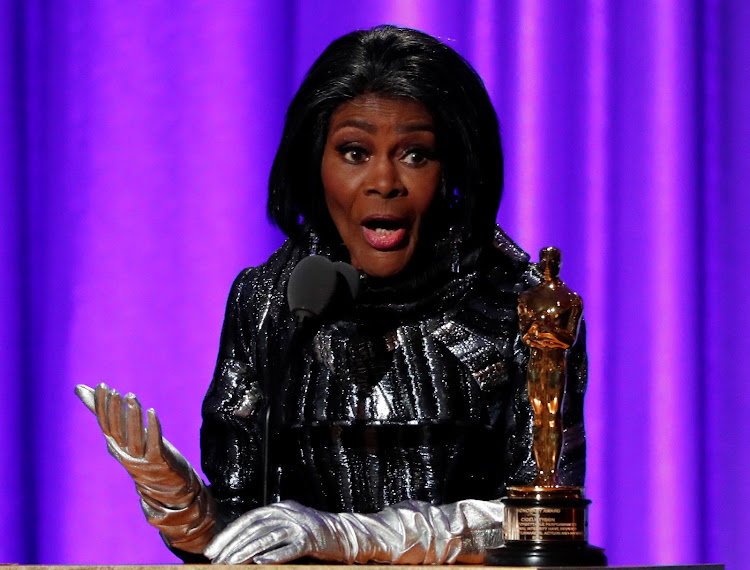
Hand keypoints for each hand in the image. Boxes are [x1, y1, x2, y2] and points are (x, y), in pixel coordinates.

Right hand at [76, 383, 215, 552]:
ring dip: (132, 417)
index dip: (102, 407)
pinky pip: (154, 443)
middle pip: (117, 432)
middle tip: (115, 391)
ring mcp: (142, 459)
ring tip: (132, 397)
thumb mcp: (125, 434)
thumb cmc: (144, 453)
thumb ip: (107, 413)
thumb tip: (81, 389)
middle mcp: (125, 454)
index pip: (105, 425)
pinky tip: (151, 412)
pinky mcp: (159, 461)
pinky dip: (152, 427)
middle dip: (115, 411)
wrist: (168, 486)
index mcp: (116, 447)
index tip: (102, 386)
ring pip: (134, 437)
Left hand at [205, 501, 346, 564]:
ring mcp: (299, 525)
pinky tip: (261, 563)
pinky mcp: (310, 539)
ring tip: (232, 564)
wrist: (343, 533)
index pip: (248, 519)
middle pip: (254, 528)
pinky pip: (290, 547)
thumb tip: (239, 545)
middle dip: (233, 545)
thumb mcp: (288, 524)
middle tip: (218, 561)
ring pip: (268, 537)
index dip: (228, 535)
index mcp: (279, 508)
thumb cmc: (312, 533)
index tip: (212, 551)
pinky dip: (275, 555)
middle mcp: (287, 512)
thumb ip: (268, 529)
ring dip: (247, 551)